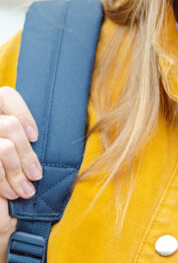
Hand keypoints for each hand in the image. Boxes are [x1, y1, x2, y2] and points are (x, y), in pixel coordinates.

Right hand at [0, 87, 42, 252]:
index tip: (36, 137)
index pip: (6, 95)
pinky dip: (2, 181)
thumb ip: (21, 135)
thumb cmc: (6, 175)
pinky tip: (9, 193)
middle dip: (26, 154)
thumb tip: (60, 121)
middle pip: (9, 126)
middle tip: (37, 175)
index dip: (23, 113)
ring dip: (16, 171)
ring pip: (2, 147)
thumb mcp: (15, 150)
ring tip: (26, 190)